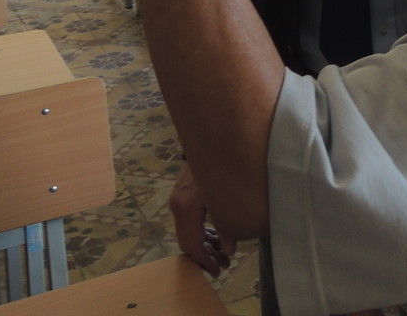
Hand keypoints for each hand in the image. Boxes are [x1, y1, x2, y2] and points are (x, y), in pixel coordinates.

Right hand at [169, 162, 235, 276]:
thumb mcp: (228, 198)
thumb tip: (228, 251)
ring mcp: (178, 199)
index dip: (205, 261)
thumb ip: (229, 226)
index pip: (192, 244)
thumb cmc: (223, 166)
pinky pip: (190, 220)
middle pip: (187, 241)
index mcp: (187, 207)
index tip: (218, 270)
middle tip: (224, 265)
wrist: (212, 137)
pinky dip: (202, 231)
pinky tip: (217, 236)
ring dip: (205, 245)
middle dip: (205, 256)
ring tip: (223, 253)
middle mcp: (178, 205)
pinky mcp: (183, 194)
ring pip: (188, 231)